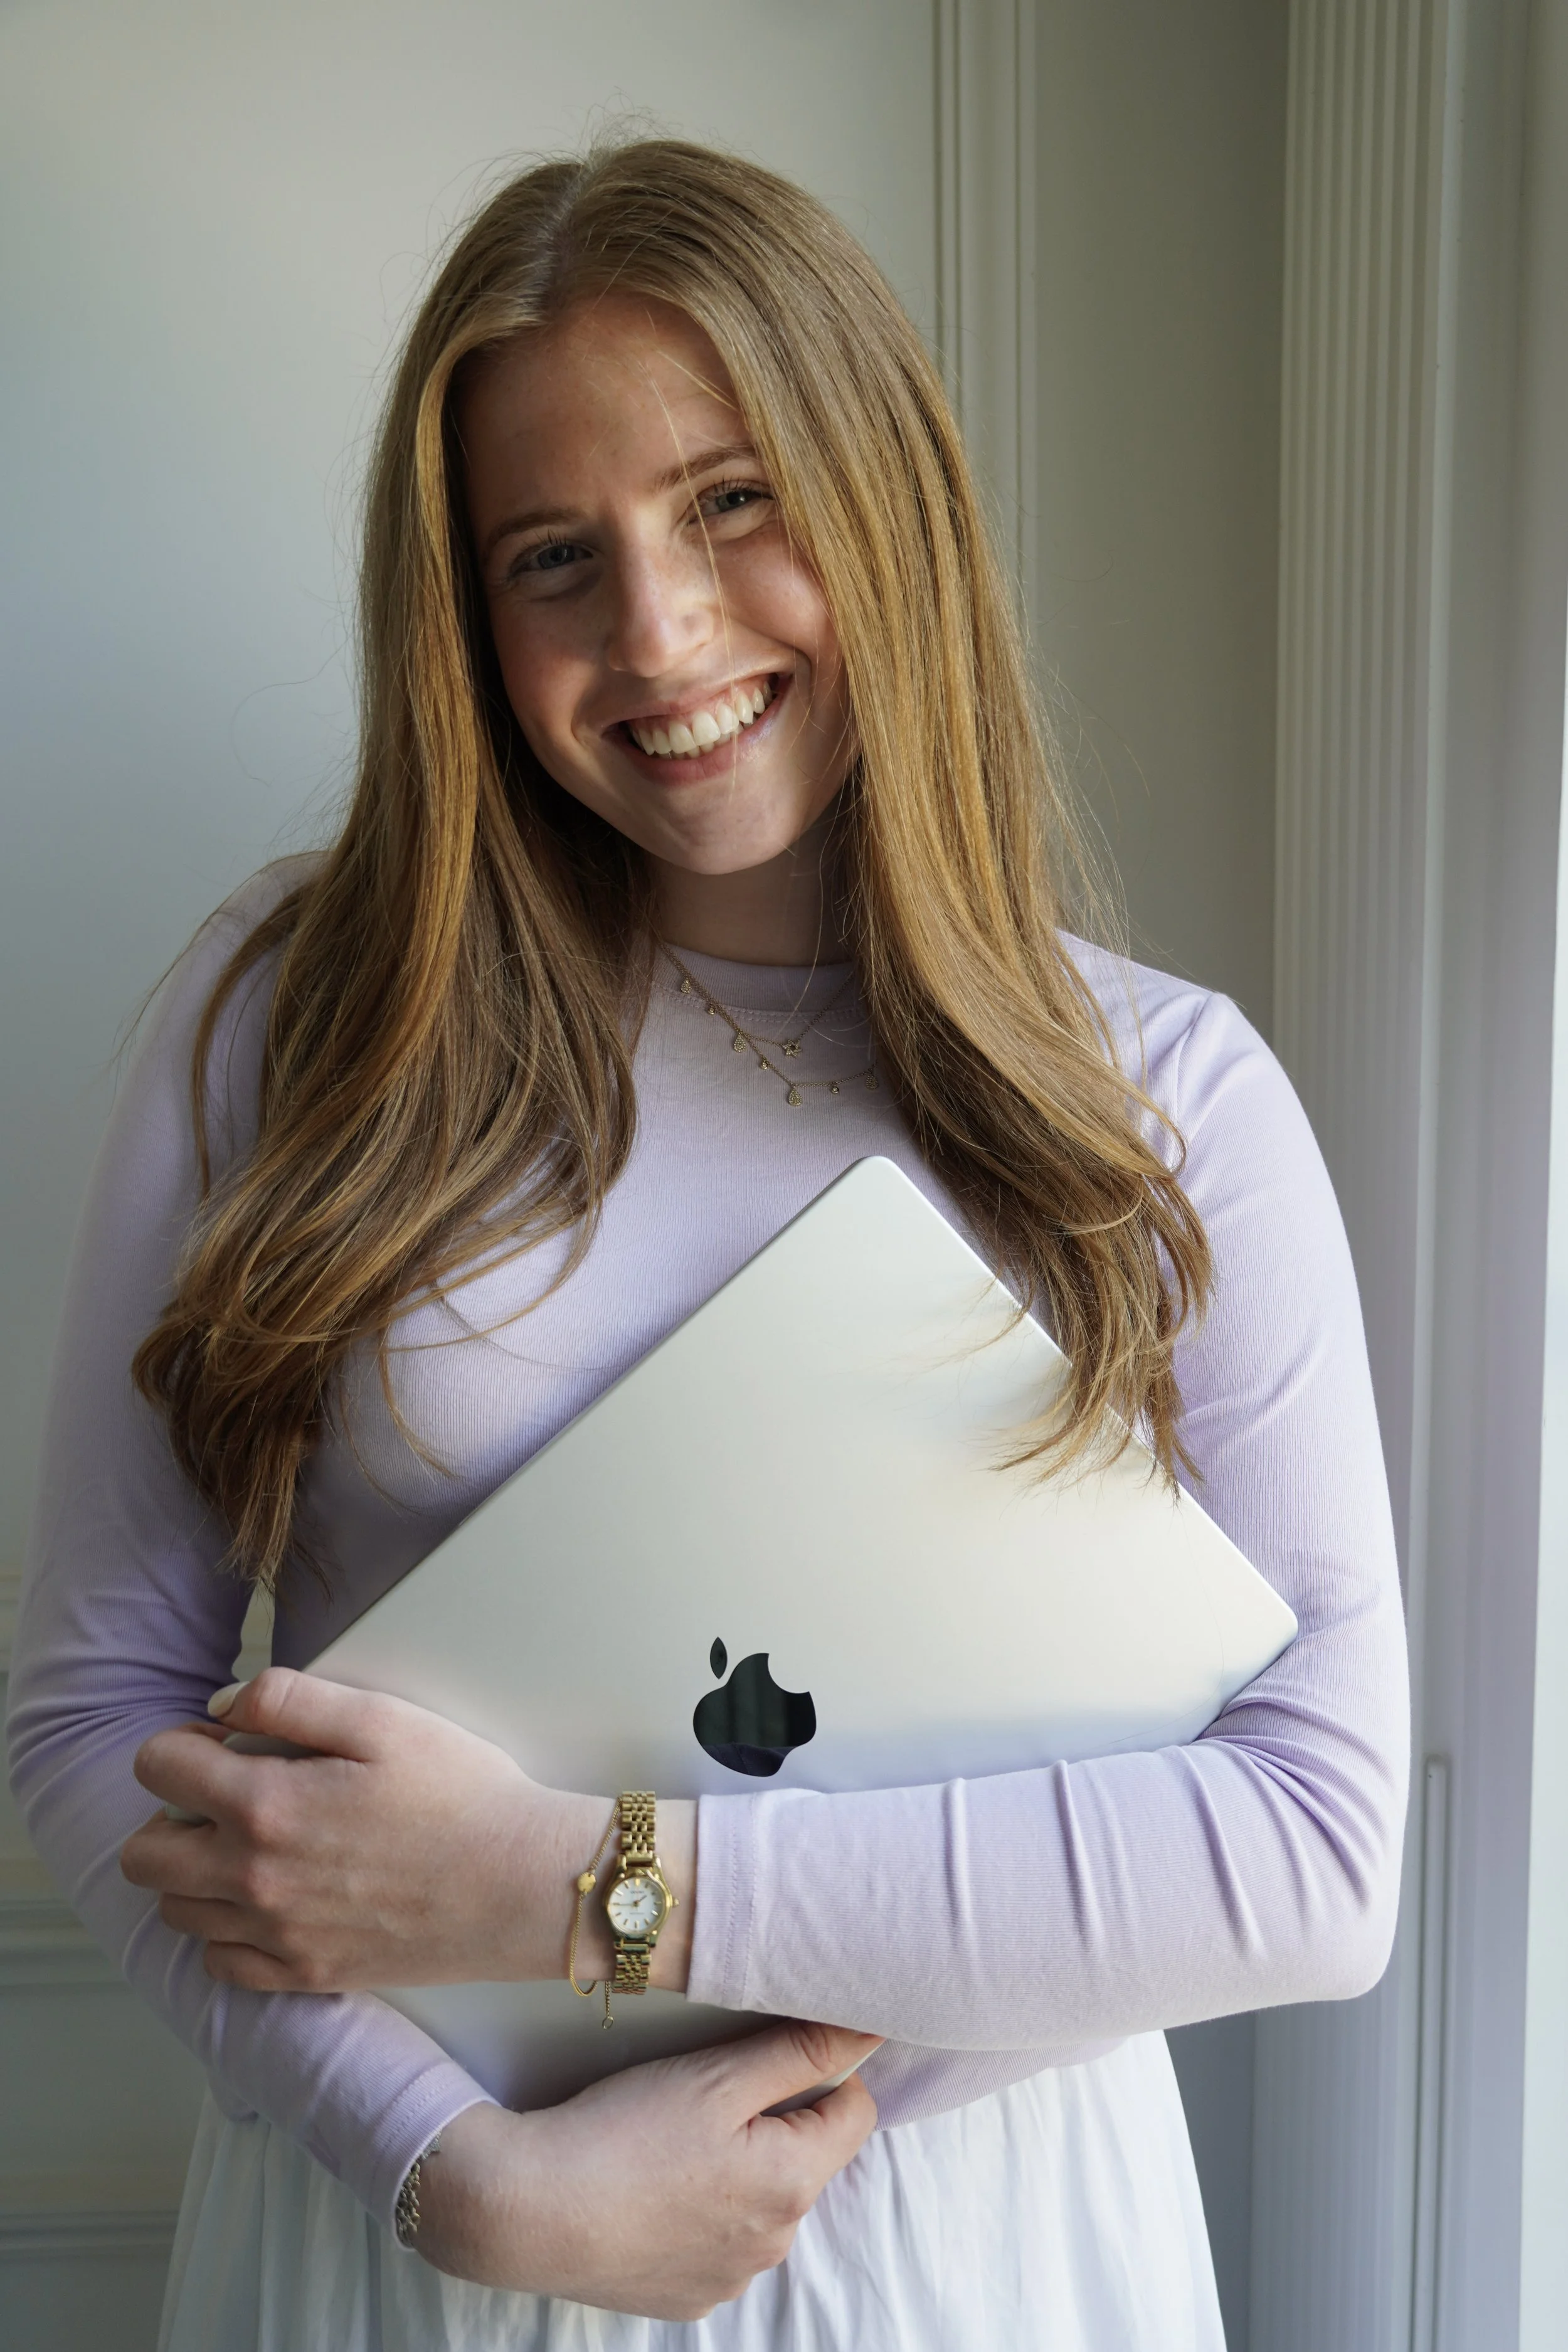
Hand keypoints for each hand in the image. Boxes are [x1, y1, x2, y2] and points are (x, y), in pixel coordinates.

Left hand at [119, 1667, 693, 1993]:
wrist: (522, 1885)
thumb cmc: (462, 1793)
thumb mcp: (382, 1717)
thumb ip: (288, 1699)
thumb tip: (219, 1707)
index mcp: (265, 1805)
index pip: (156, 1769)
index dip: (183, 1742)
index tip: (226, 1741)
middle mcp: (253, 1879)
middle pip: (145, 1854)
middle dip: (170, 1813)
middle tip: (229, 1795)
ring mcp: (275, 1936)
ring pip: (176, 1912)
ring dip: (195, 1872)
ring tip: (255, 1845)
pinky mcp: (304, 1976)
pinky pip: (220, 1964)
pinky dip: (227, 1932)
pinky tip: (272, 1899)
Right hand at [419, 2021, 881, 2315]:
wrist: (526, 2211)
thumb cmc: (623, 2133)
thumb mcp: (717, 2075)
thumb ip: (800, 2051)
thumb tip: (871, 2029)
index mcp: (792, 2183)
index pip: (854, 2111)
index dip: (820, 2072)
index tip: (769, 2055)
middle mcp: (774, 2244)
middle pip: (805, 2159)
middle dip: (773, 2121)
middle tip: (705, 2095)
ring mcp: (730, 2279)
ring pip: (760, 2201)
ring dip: (736, 2168)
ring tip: (669, 2142)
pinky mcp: (686, 2298)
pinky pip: (718, 2241)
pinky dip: (699, 2210)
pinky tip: (652, 2188)